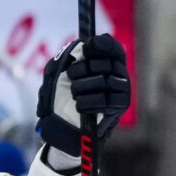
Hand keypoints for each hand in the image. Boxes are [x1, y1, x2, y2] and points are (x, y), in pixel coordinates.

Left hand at [35, 34, 129, 171]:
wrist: (64, 131)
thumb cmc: (60, 102)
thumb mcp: (54, 78)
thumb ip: (62, 60)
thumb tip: (78, 44)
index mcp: (105, 64)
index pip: (113, 48)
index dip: (103, 44)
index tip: (88, 46)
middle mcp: (118, 75)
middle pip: (104, 63)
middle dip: (81, 70)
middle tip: (71, 78)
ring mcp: (121, 91)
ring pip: (104, 81)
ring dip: (81, 88)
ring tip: (74, 95)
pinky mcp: (119, 107)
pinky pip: (105, 99)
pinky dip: (87, 102)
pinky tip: (80, 106)